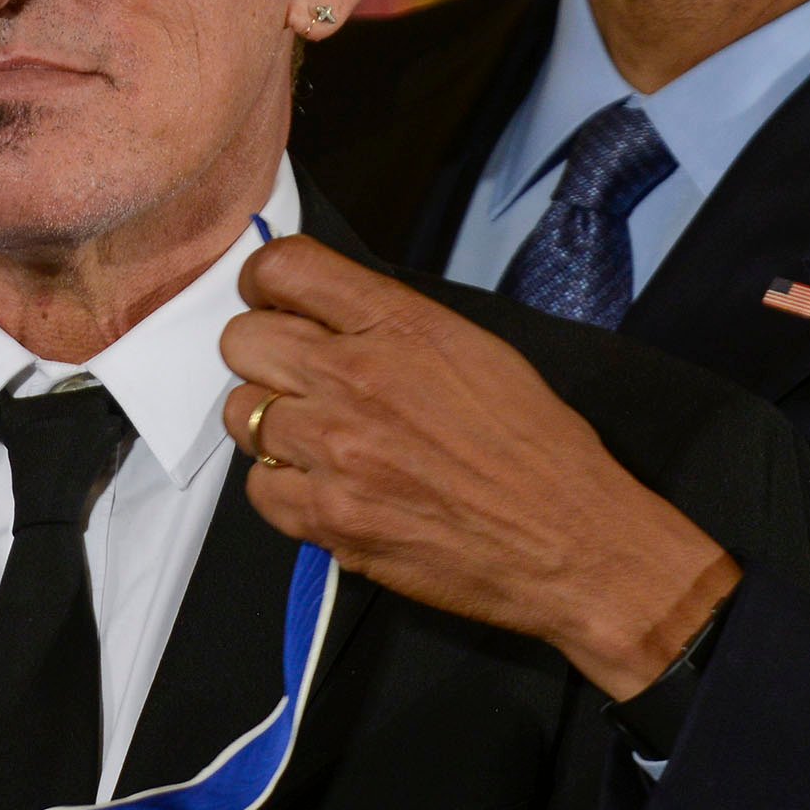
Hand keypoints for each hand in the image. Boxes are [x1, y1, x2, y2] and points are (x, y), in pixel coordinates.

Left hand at [220, 238, 739, 698]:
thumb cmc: (535, 446)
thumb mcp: (477, 349)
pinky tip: (326, 486)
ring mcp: (335, 452)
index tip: (274, 302)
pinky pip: (259, 487)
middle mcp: (357, 379)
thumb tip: (326, 312)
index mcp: (401, 327)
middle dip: (263, 352)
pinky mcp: (328, 518)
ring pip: (241, 414)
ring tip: (319, 438)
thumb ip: (392, 323)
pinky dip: (284, 486)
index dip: (266, 283)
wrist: (568, 541)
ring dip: (273, 422)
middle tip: (296, 376)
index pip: (284, 268)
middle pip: (242, 340)